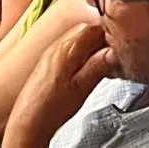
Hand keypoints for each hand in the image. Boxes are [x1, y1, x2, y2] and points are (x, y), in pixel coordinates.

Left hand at [9, 23, 117, 143]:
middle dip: (102, 40)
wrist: (28, 120)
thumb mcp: (82, 87)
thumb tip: (115, 50)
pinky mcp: (48, 61)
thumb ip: (99, 65)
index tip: (119, 48)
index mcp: (67, 49)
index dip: (111, 36)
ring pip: (78, 39)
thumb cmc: (51, 108)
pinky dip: (80, 55)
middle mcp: (57, 46)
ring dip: (91, 47)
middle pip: (87, 30)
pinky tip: (84, 70)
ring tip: (100, 65)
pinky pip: (69, 49)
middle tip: (112, 57)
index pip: (95, 28)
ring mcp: (51, 52)